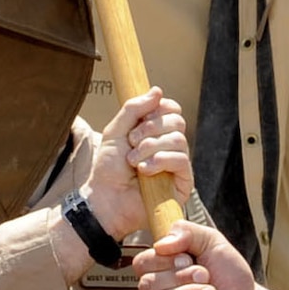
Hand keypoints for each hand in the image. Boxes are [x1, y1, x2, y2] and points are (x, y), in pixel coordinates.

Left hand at [84, 86, 192, 239]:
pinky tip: (144, 171)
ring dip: (150, 147)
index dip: (157, 110)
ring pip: (179, 139)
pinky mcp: (183, 182)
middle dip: (150, 129)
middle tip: (131, 143)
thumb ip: (134, 108)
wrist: (105, 199)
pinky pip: (182, 160)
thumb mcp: (116, 131)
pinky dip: (160, 161)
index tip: (138, 122)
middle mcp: (170, 146)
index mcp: (157, 132)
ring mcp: (178, 164)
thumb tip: (158, 90)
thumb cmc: (108, 169)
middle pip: (177, 121)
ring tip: (134, 161)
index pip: (172, 109)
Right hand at [135, 220, 259, 289]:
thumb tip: (160, 244)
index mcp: (160, 273)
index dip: (166, 260)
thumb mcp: (211, 242)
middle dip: (184, 278)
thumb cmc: (230, 279)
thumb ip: (186, 231)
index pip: (142, 263)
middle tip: (207, 280)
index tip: (190, 260)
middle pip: (148, 284)